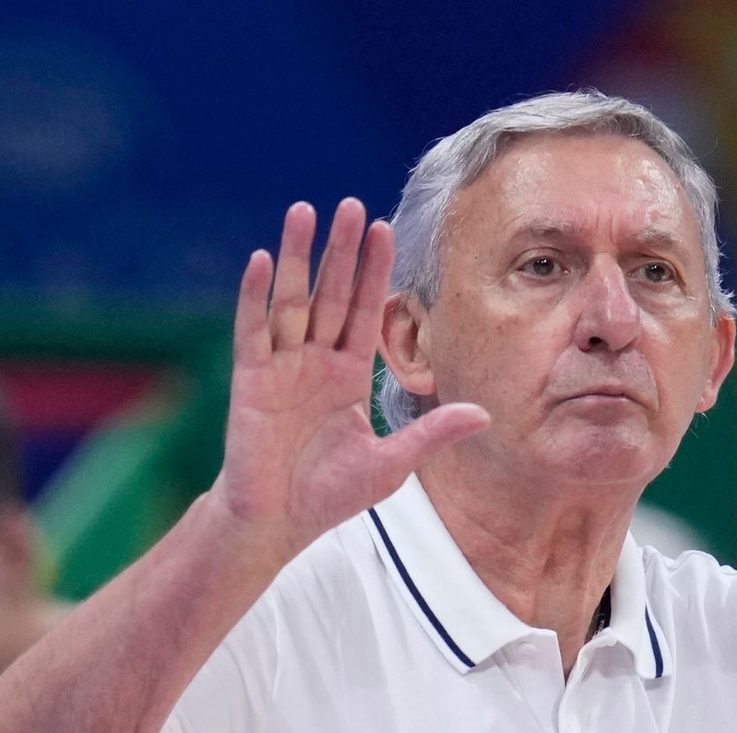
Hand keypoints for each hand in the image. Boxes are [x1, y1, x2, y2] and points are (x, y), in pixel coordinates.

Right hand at [213, 198, 486, 561]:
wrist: (279, 523)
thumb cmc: (330, 495)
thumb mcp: (392, 463)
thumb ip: (432, 435)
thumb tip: (485, 415)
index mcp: (347, 375)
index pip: (363, 312)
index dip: (373, 272)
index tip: (384, 229)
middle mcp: (314, 362)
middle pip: (328, 294)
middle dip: (340, 251)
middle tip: (350, 204)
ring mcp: (281, 367)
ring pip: (290, 301)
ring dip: (297, 257)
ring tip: (305, 211)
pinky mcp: (251, 381)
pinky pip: (253, 331)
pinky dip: (256, 296)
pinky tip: (263, 260)